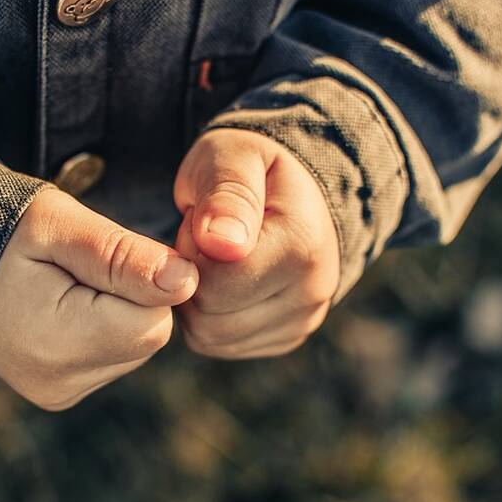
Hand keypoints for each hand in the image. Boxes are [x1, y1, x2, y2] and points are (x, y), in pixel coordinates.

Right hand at [0, 186, 198, 410]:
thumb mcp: (56, 224)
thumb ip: (121, 254)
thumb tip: (186, 281)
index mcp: (56, 344)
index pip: (155, 317)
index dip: (140, 276)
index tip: (94, 253)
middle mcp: (60, 383)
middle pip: (147, 335)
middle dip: (128, 295)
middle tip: (73, 267)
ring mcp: (59, 394)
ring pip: (134, 345)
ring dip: (114, 311)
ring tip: (59, 285)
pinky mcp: (60, 393)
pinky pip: (112, 356)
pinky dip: (99, 328)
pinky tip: (59, 308)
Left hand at [173, 128, 339, 358]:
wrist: (298, 192)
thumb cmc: (254, 169)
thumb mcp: (233, 156)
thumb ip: (226, 194)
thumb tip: (221, 243)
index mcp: (300, 244)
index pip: (213, 281)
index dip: (190, 250)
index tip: (203, 219)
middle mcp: (311, 292)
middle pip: (209, 316)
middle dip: (190, 278)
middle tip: (205, 239)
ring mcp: (303, 321)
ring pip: (210, 337)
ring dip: (195, 300)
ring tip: (215, 259)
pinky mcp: (287, 338)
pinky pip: (220, 345)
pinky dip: (209, 317)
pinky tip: (223, 281)